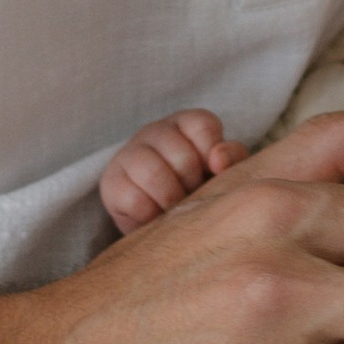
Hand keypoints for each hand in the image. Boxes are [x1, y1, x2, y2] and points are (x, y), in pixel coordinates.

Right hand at [100, 108, 249, 233]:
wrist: (163, 220)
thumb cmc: (200, 188)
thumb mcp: (224, 172)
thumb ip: (232, 158)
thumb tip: (218, 161)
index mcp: (186, 123)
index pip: (203, 125)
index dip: (212, 155)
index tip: (213, 174)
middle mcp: (155, 131)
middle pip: (181, 155)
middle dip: (193, 185)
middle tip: (194, 198)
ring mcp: (129, 154)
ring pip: (153, 174)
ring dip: (172, 200)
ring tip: (177, 210)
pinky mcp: (111, 183)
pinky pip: (134, 199)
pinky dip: (151, 215)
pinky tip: (157, 218)